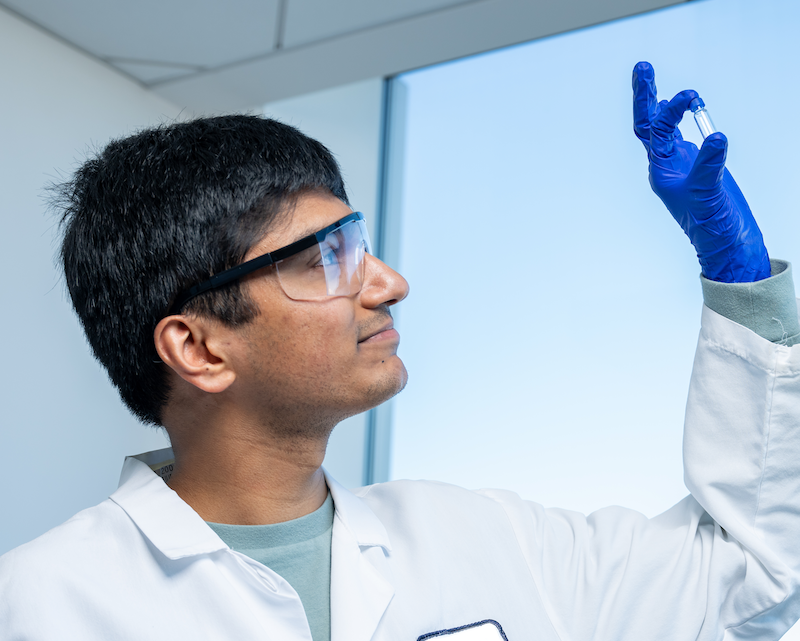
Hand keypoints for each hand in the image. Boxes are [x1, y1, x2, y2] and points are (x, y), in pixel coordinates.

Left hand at [632, 61, 769, 282]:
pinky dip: (682, 117)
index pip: (656, 132)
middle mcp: (666, 164)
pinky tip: (684, 105)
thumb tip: (715, 136)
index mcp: (661, 170)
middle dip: (645, 97)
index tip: (687, 98)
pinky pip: (684, 134)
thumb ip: (710, 165)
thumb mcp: (708, 193)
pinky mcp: (697, 163)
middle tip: (641, 68)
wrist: (726, 242)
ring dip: (660, 103)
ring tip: (649, 76)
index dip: (668, 112)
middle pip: (649, 124)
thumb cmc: (711, 224)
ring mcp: (680, 162)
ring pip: (664, 127)